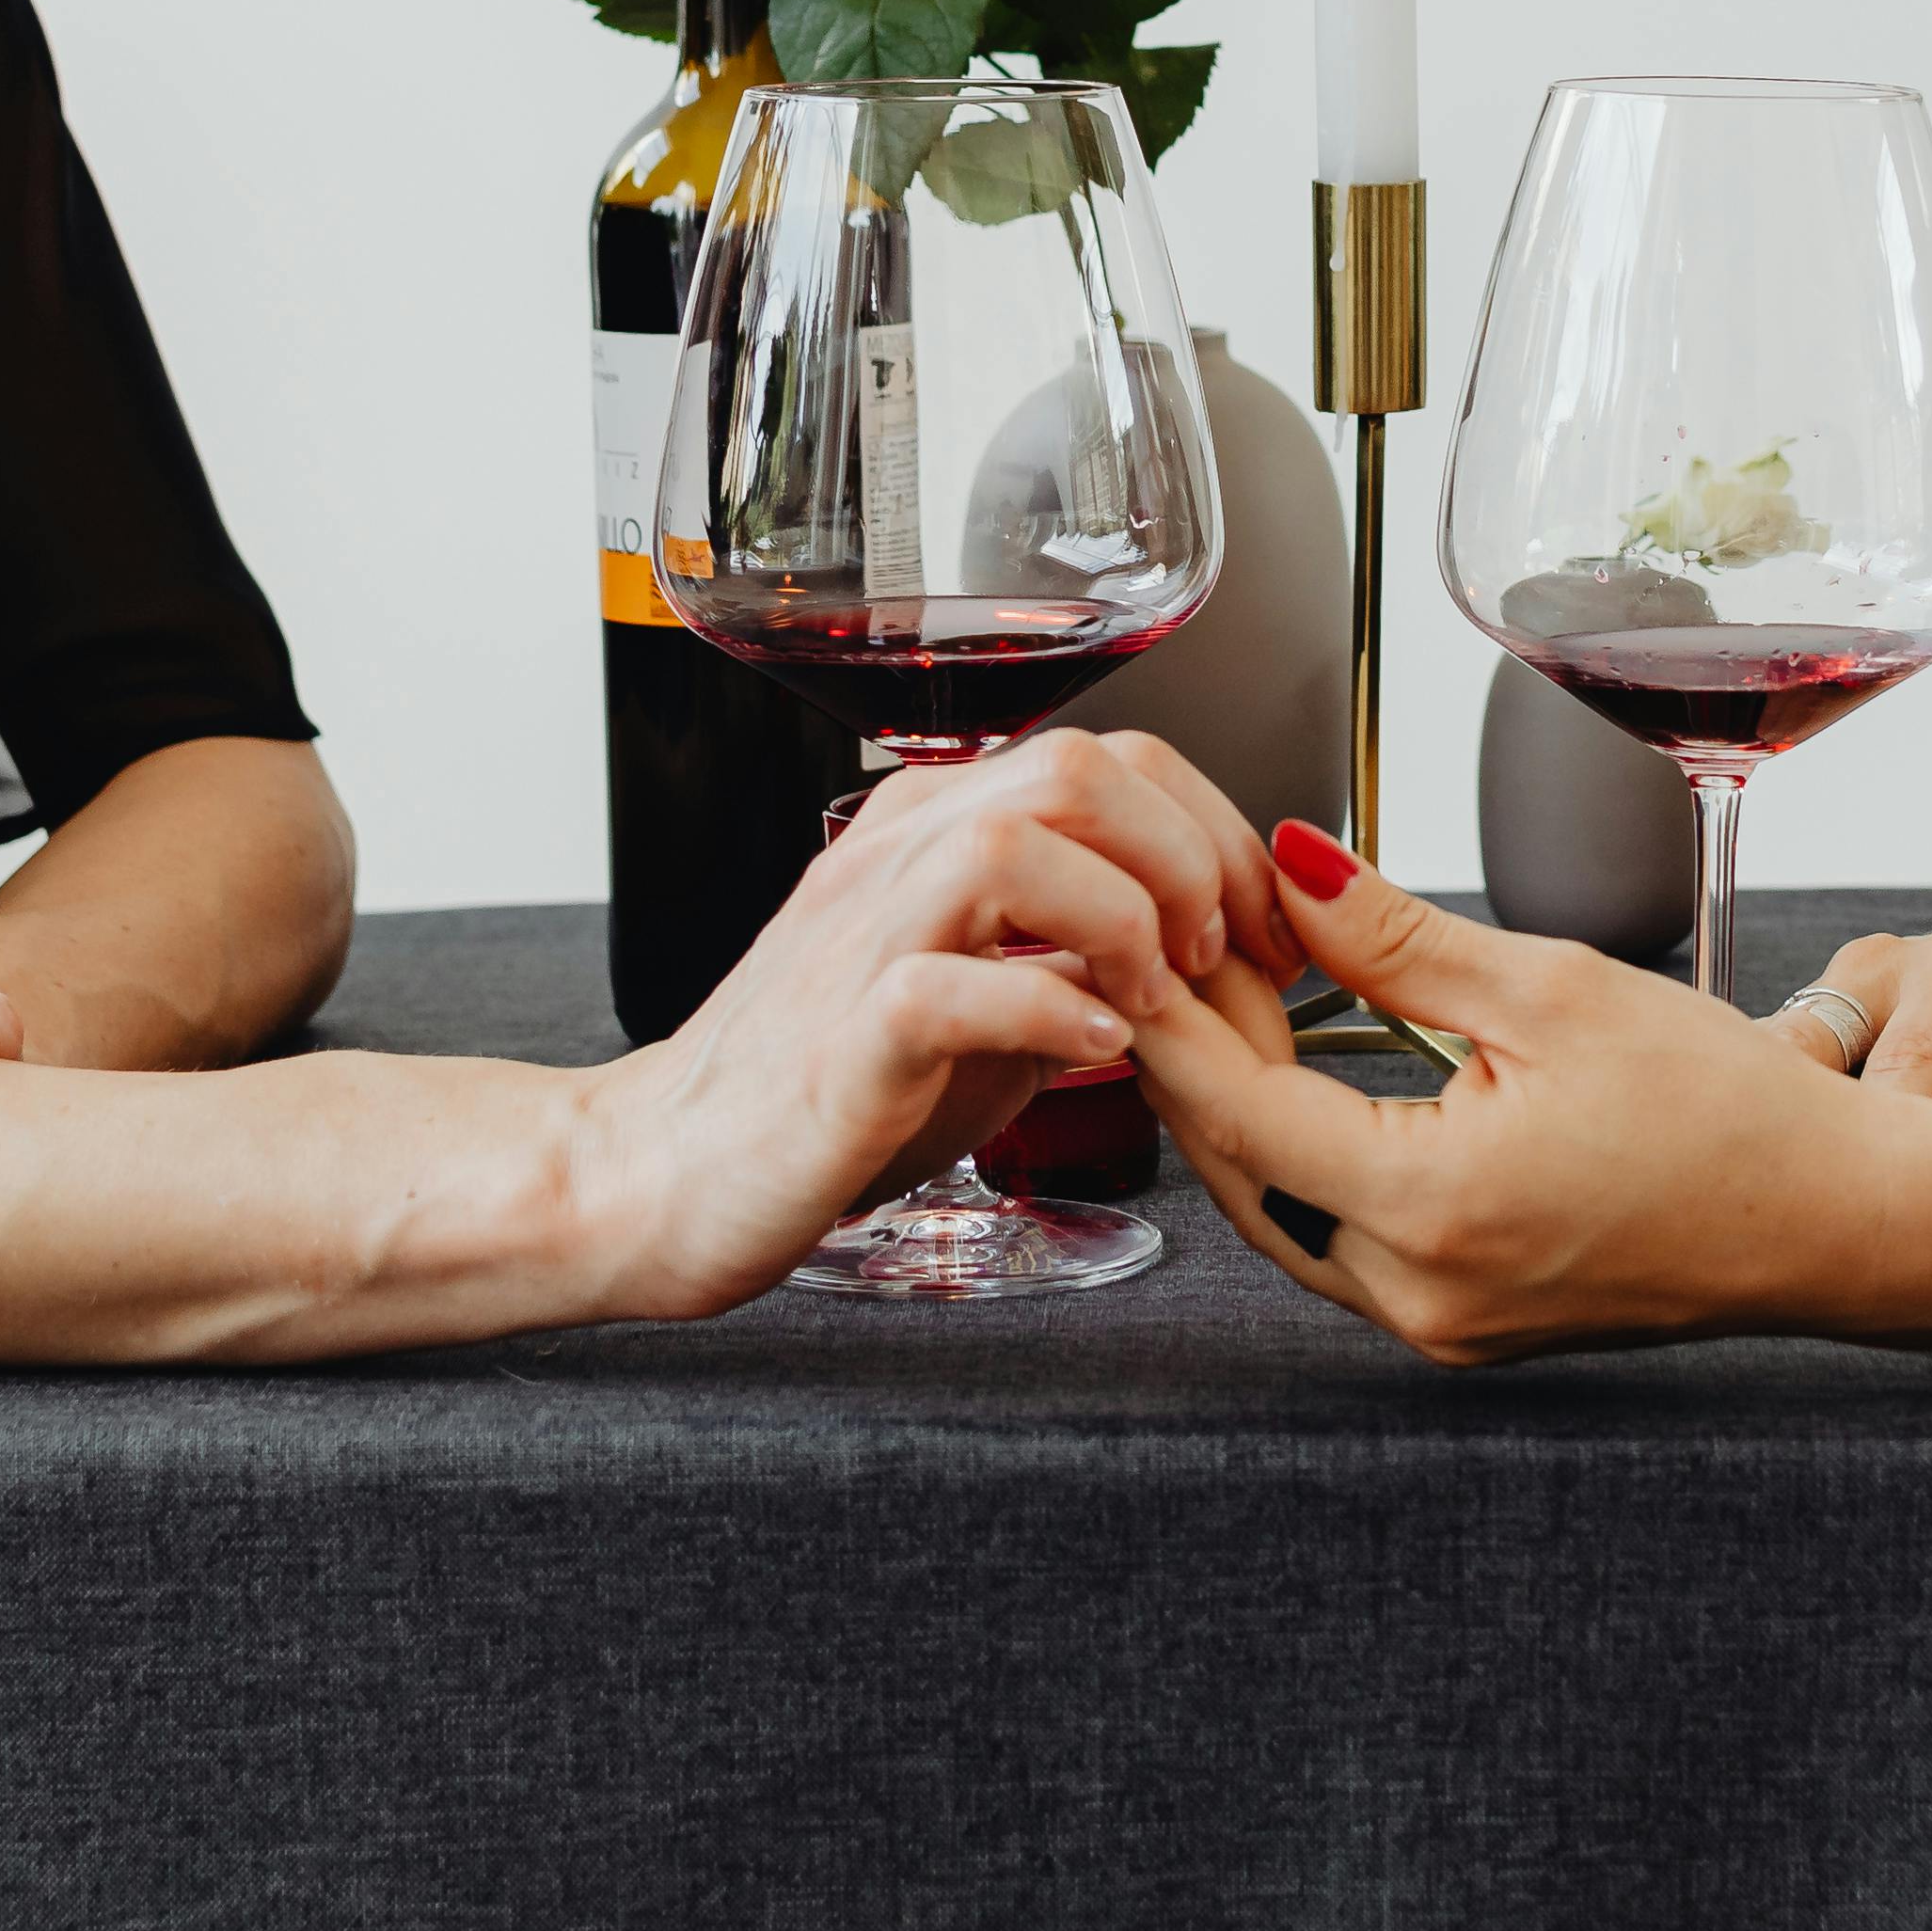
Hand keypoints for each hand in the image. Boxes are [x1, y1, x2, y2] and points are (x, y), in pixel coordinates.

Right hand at [585, 729, 1287, 1318]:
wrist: (666, 1173)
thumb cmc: (823, 1091)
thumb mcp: (978, 1000)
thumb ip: (1070, 957)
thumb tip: (1197, 951)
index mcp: (933, 830)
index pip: (1111, 757)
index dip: (1216, 830)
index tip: (1265, 923)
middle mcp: (896, 857)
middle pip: (1077, 767)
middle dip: (1187, 860)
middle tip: (1216, 959)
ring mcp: (863, 938)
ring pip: (1016, 840)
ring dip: (1122, 919)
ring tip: (1153, 1001)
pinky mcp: (842, 1038)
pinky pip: (950, 984)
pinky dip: (1048, 1014)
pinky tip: (1091, 1057)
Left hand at [1130, 825, 1875, 1363]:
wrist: (1832, 1220)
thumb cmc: (1728, 1112)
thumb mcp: (1555, 991)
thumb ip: (1399, 940)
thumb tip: (1291, 868)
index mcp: (1433, 1209)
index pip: (1240, 1112)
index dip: (1172, 1018)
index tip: (1133, 940)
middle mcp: (1417, 1292)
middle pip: (1241, 1171)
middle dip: (1200, 1058)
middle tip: (1188, 945)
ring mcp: (1438, 1323)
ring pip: (1281, 1212)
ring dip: (1250, 1110)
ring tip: (1244, 994)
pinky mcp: (1461, 1323)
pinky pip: (1339, 1239)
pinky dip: (1310, 1155)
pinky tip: (1313, 1075)